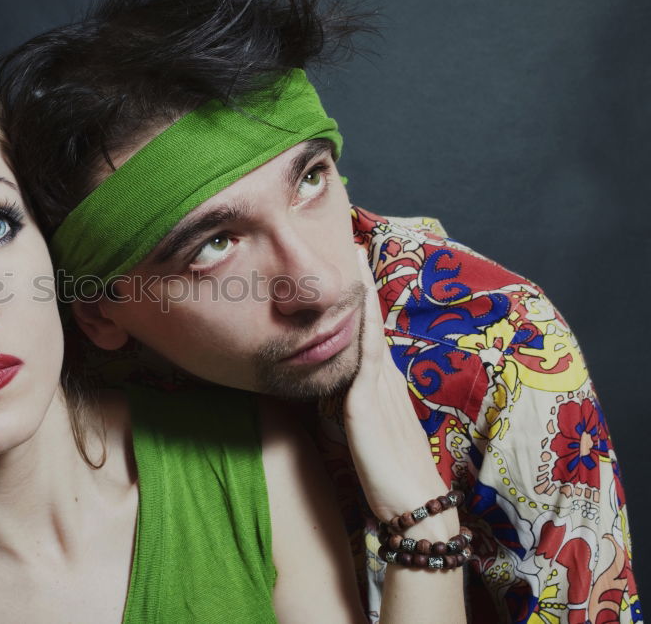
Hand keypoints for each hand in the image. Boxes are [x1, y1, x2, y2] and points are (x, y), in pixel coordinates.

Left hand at [343, 247, 449, 522]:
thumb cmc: (392, 478)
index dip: (365, 303)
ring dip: (363, 295)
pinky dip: (361, 329)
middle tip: (354, 244)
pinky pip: (364, 358)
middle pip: (373, 322)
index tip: (355, 270)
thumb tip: (338, 394)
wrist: (415, 510)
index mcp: (384, 387)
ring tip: (355, 259)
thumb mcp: (369, 434)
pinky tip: (354, 307)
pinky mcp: (367, 406)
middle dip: (364, 285)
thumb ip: (356, 410)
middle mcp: (385, 381)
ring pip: (369, 331)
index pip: (372, 335)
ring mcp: (379, 390)